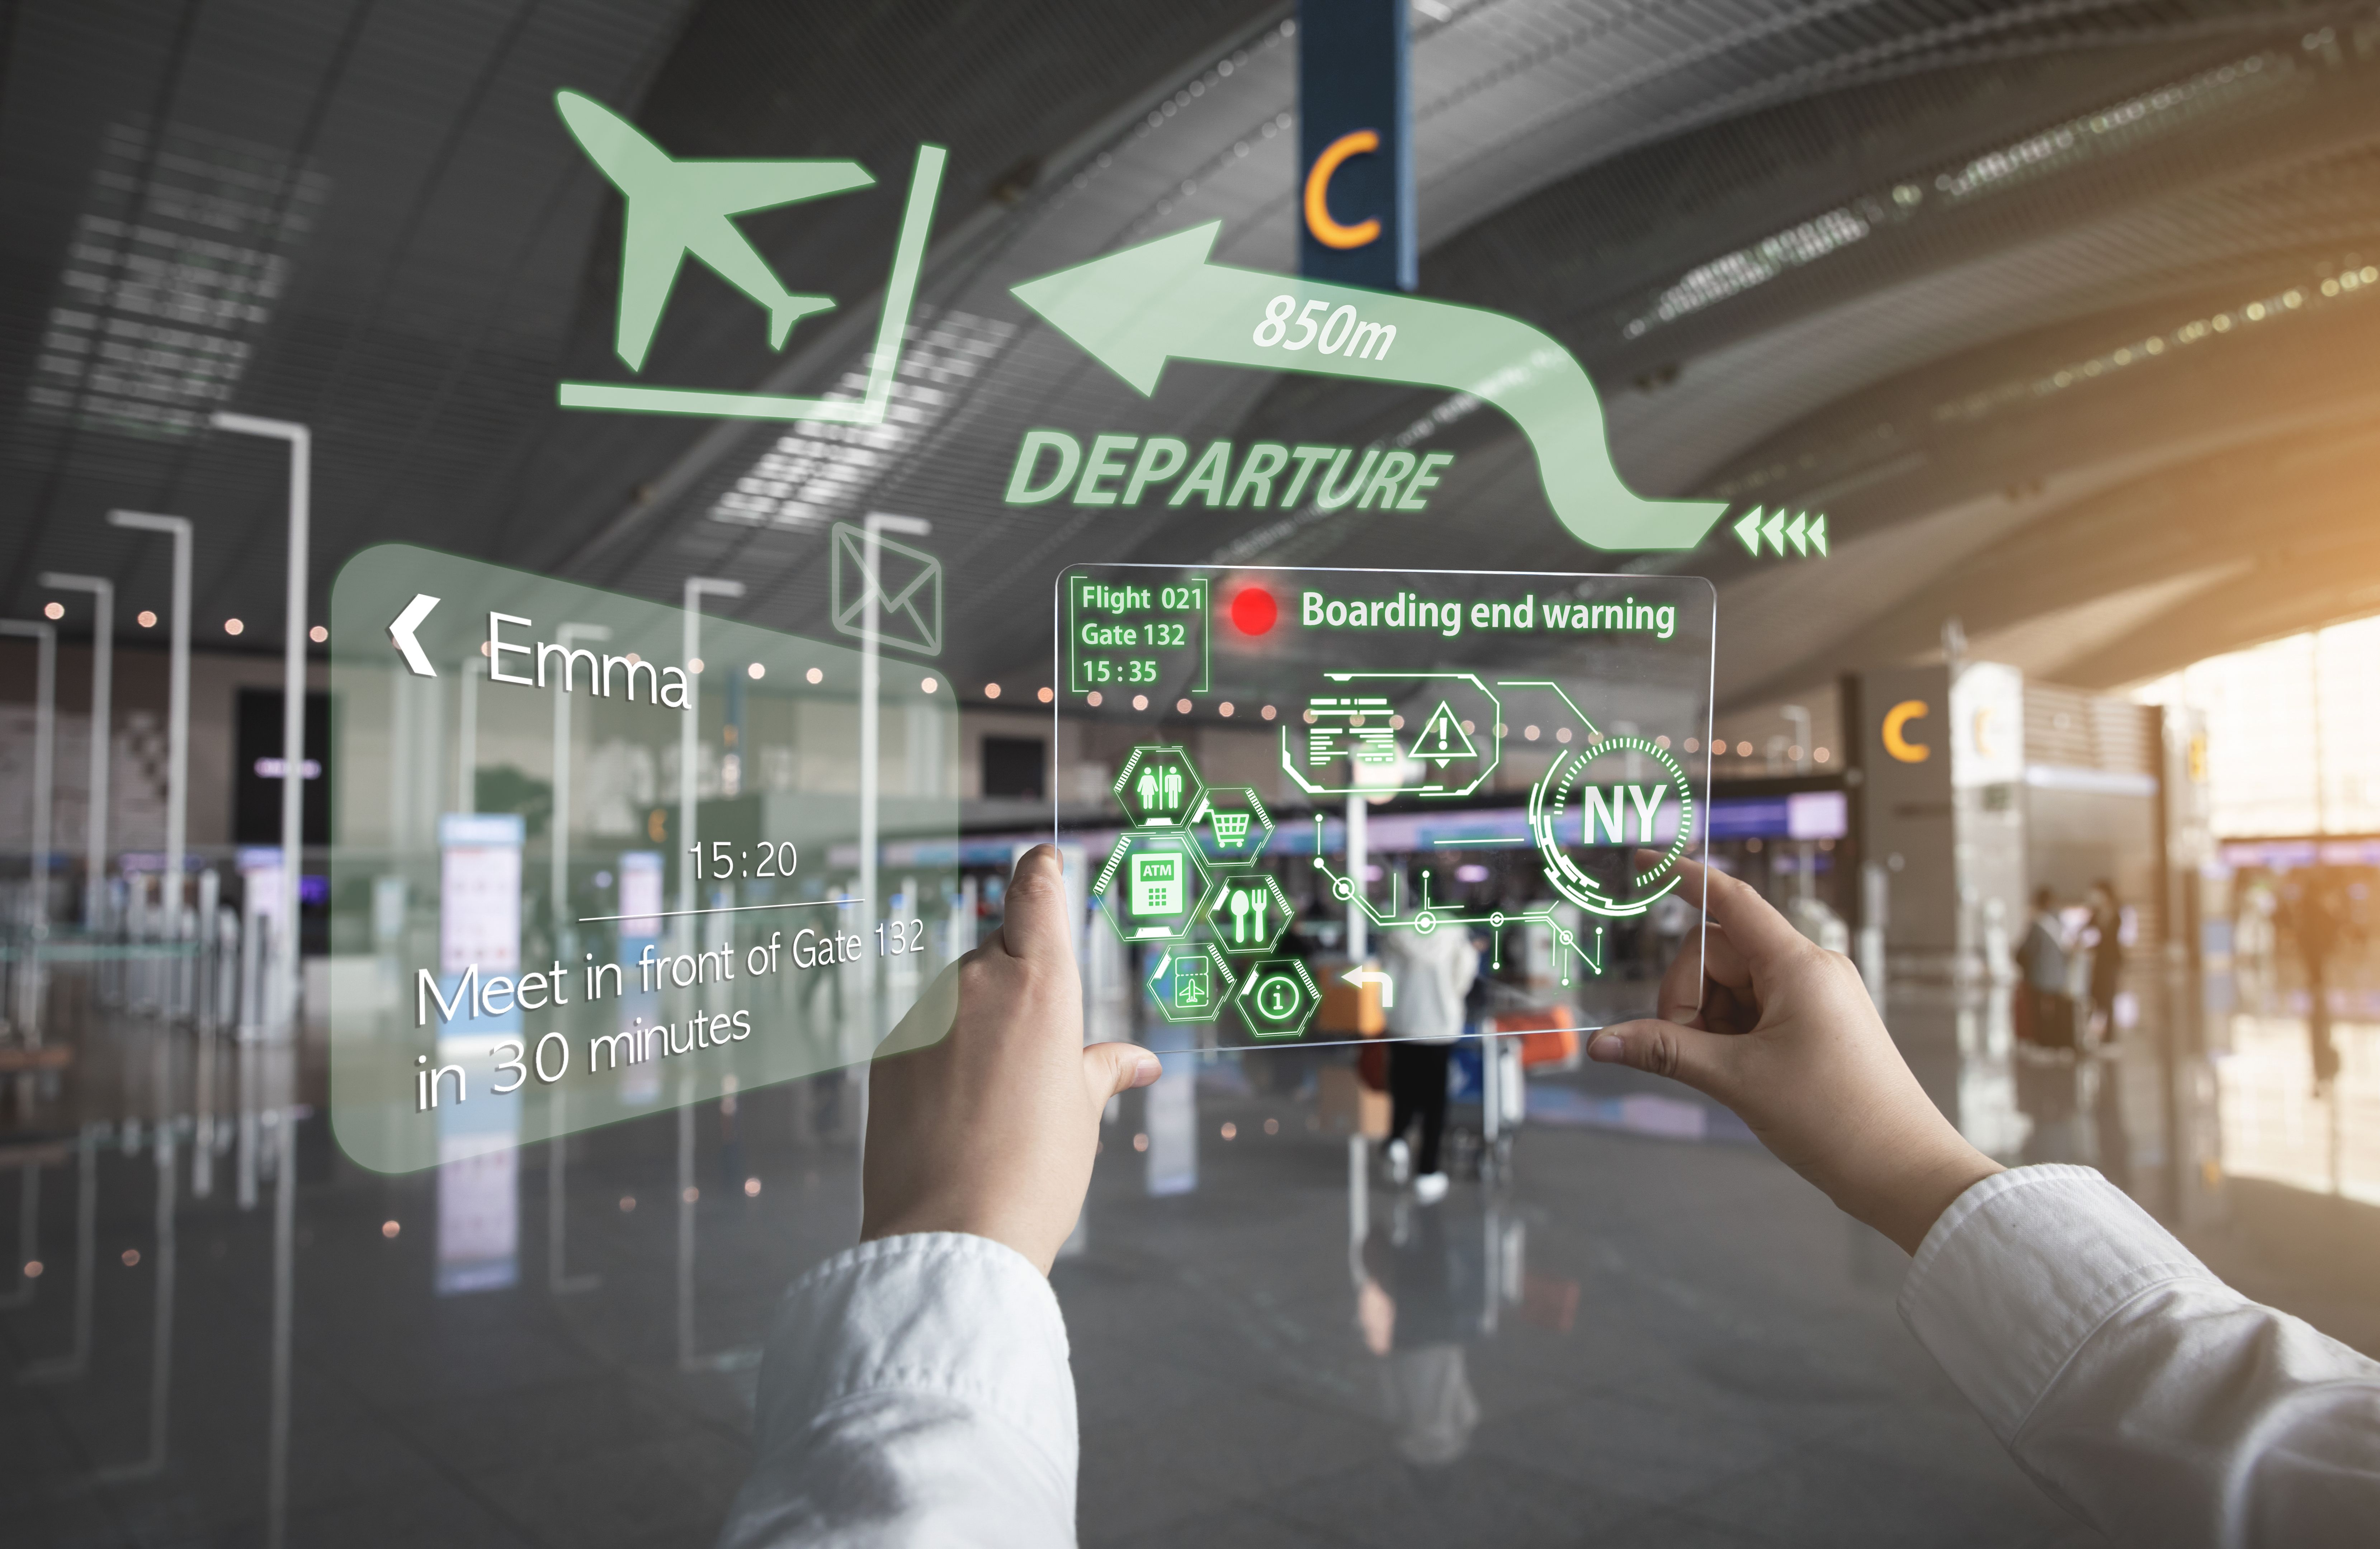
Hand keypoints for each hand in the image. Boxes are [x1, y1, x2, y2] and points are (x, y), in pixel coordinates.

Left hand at [861, 844, 1159, 1272]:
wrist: (951, 1238)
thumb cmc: (1033, 1174)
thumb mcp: (1081, 1115)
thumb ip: (1101, 1070)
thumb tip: (1137, 1062)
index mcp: (1038, 986)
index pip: (1034, 892)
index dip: (1040, 871)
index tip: (1042, 857)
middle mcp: (976, 985)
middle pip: (999, 953)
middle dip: (1018, 981)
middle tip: (1037, 1049)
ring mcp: (925, 1019)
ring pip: (959, 996)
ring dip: (980, 1022)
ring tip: (998, 1097)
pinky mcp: (889, 1055)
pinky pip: (926, 1035)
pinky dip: (944, 1056)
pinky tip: (957, 1110)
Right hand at [1589, 857, 1999, 1252]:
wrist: (1903, 1171)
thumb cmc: (1835, 1120)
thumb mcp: (1737, 1081)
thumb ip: (1665, 1051)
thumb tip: (1602, 1041)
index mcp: (1798, 965)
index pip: (1729, 900)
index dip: (1683, 877)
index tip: (1644, 859)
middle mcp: (1810, 968)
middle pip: (1717, 955)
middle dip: (1689, 1000)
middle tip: (1692, 1053)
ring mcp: (1816, 994)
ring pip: (1732, 987)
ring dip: (1710, 1024)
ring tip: (1727, 1074)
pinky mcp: (1818, 1021)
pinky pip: (1755, 1009)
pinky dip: (1733, 1035)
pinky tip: (1741, 1072)